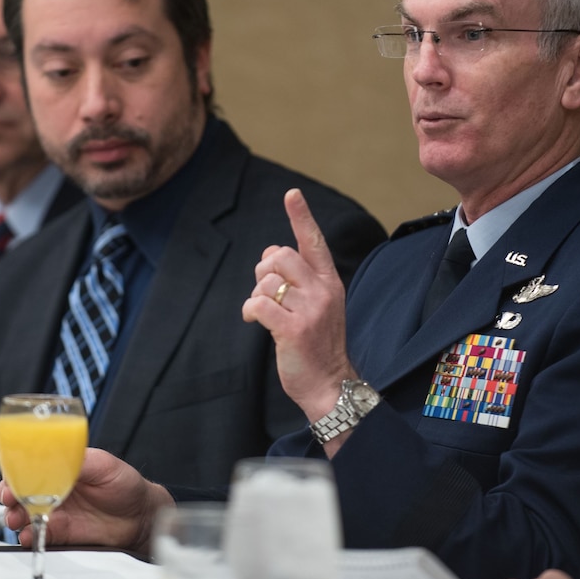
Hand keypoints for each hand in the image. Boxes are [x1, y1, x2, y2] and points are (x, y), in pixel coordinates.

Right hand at [0, 447, 173, 553]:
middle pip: (20, 492)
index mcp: (60, 468)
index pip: (29, 467)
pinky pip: (37, 535)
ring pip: (23, 514)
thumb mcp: (102, 464)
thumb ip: (77, 461)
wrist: (139, 517)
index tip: (11, 479)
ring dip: (15, 516)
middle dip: (9, 495)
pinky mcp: (59, 533)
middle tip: (11, 499)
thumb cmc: (124, 484)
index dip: (15, 472)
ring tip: (19, 518)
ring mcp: (54, 512)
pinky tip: (30, 534)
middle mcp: (52, 489)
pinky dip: (29, 536)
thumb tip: (55, 458)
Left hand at [242, 188, 356, 435]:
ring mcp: (310, 310)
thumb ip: (297, 278)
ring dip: (256, 292)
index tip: (292, 194)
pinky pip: (258, 303)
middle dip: (263, 268)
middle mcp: (322, 291)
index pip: (314, 242)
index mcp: (329, 282)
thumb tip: (270, 252)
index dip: (301, 216)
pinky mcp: (293, 329)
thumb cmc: (317, 343)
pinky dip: (250, 310)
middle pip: (280, 255)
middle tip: (264, 289)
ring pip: (267, 279)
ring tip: (262, 311)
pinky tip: (255, 320)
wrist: (329, 384)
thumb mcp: (316, 305)